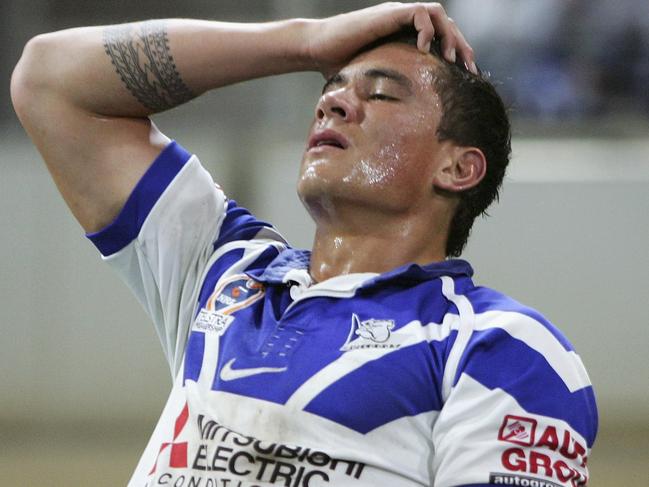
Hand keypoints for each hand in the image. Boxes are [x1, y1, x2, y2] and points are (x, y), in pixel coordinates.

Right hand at [305, 2, 476, 75]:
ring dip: (448, 35)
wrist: (317, 49)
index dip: (457, 56)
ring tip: (449, 59)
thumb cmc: (339, 67)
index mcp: (405, 37)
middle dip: (461, 47)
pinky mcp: (389, 13)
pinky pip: (419, 13)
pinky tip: (423, 49)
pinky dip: (426, 29)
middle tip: (469, 71)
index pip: (442, 39)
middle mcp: (405, 23)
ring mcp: (398, 15)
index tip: (466, 78)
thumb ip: (388, 91)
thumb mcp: (372, 81)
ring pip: (438, 14)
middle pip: (447, 26)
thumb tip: (398, 126)